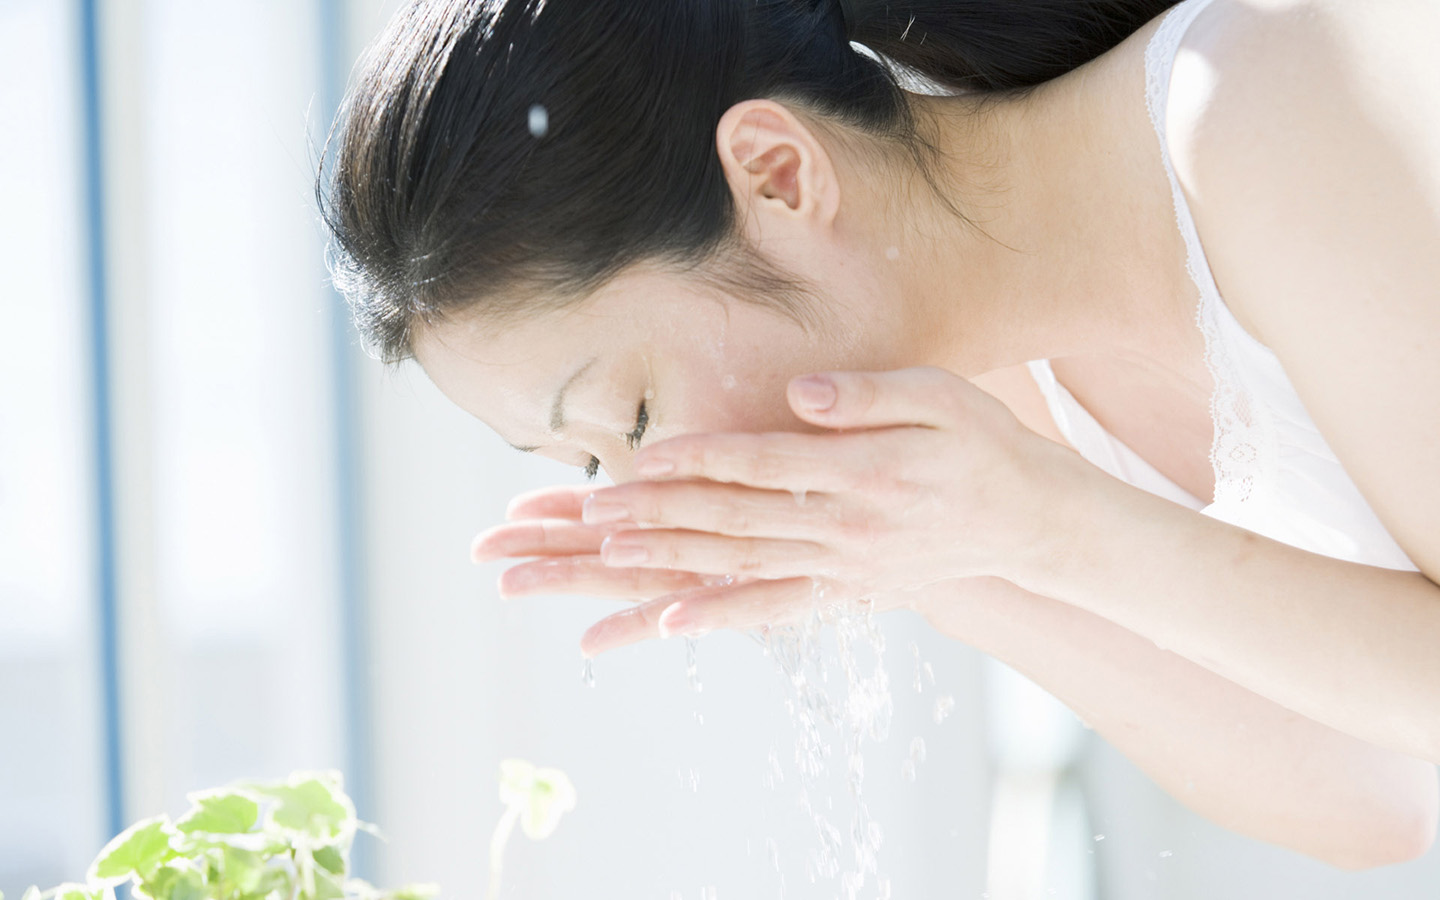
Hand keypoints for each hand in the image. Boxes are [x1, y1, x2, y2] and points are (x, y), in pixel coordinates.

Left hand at [477, 367, 1089, 654]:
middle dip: (652, 517)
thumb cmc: (983, 446)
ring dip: (663, 563)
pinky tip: (665, 624)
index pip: (760, 465)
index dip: (695, 462)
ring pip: (736, 566)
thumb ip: (868, 395)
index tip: (634, 460)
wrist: (1029, 523)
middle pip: (730, 521)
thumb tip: (799, 393)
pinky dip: (718, 617)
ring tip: (598, 558)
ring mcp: (841, 568)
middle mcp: (843, 529)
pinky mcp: (843, 593)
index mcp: (862, 474)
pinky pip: (772, 610)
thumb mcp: (942, 399)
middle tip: (581, 516)